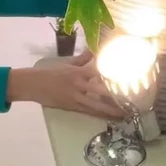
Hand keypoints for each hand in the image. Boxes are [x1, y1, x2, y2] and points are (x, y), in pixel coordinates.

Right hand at [7, 50, 123, 118]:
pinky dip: (99, 113)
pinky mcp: (72, 106)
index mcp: (78, 71)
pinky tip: (108, 116)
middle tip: (131, 99)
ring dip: (111, 109)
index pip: (99, 72)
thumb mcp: (68, 63)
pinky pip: (88, 111)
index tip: (126, 76)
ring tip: (124, 113)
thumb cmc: (51, 72)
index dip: (112, 75)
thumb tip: (94, 48)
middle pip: (101, 91)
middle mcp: (79, 85)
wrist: (34, 85)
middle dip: (116, 96)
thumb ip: (83, 58)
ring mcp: (75, 97)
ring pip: (96, 105)